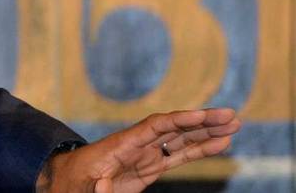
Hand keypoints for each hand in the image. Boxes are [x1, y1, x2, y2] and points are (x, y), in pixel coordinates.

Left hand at [37, 108, 241, 192]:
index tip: (203, 115)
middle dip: (202, 121)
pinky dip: (200, 149)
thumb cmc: (71, 181)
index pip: (155, 127)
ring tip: (234, 125)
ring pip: (181, 139)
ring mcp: (146, 154)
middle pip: (174, 128)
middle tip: (231, 115)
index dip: (180, 120)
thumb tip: (105, 188)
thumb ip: (95, 188)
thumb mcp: (80, 186)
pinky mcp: (150, 166)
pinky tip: (220, 144)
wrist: (66, 181)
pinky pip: (179, 155)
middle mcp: (138, 144)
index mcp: (122, 144)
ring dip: (207, 132)